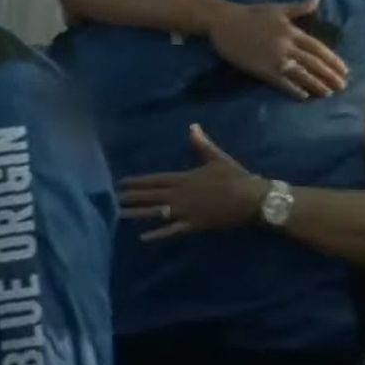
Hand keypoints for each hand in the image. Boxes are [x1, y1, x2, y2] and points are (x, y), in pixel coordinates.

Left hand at [119, 124, 268, 240]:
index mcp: (183, 178)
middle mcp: (179, 195)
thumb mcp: (217, 158)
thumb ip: (201, 144)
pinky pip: (172, 231)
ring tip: (120, 215)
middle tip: (113, 199)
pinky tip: (143, 238)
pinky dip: (157, 234)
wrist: (251, 199)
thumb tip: (193, 127)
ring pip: (156, 212)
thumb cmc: (235, 177)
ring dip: (138, 213)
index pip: (154, 180)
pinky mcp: (193, 225)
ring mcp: (185, 211)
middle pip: (150, 196)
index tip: (120, 183)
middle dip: (132, 197)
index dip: (137, 182)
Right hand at [200, 0, 348, 99]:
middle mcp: (287, 46)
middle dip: (330, 76)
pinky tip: (304, 95)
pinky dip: (294, 89)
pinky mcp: (262, 69)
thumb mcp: (277, 8)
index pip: (318, 48)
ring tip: (327, 93)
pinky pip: (282, 82)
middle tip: (341, 86)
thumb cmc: (249, 14)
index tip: (344, 70)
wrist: (223, 22)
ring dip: (316, 85)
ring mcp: (275, 59)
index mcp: (292, 31)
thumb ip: (299, 7)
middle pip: (314, 63)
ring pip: (301, 74)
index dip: (333, 60)